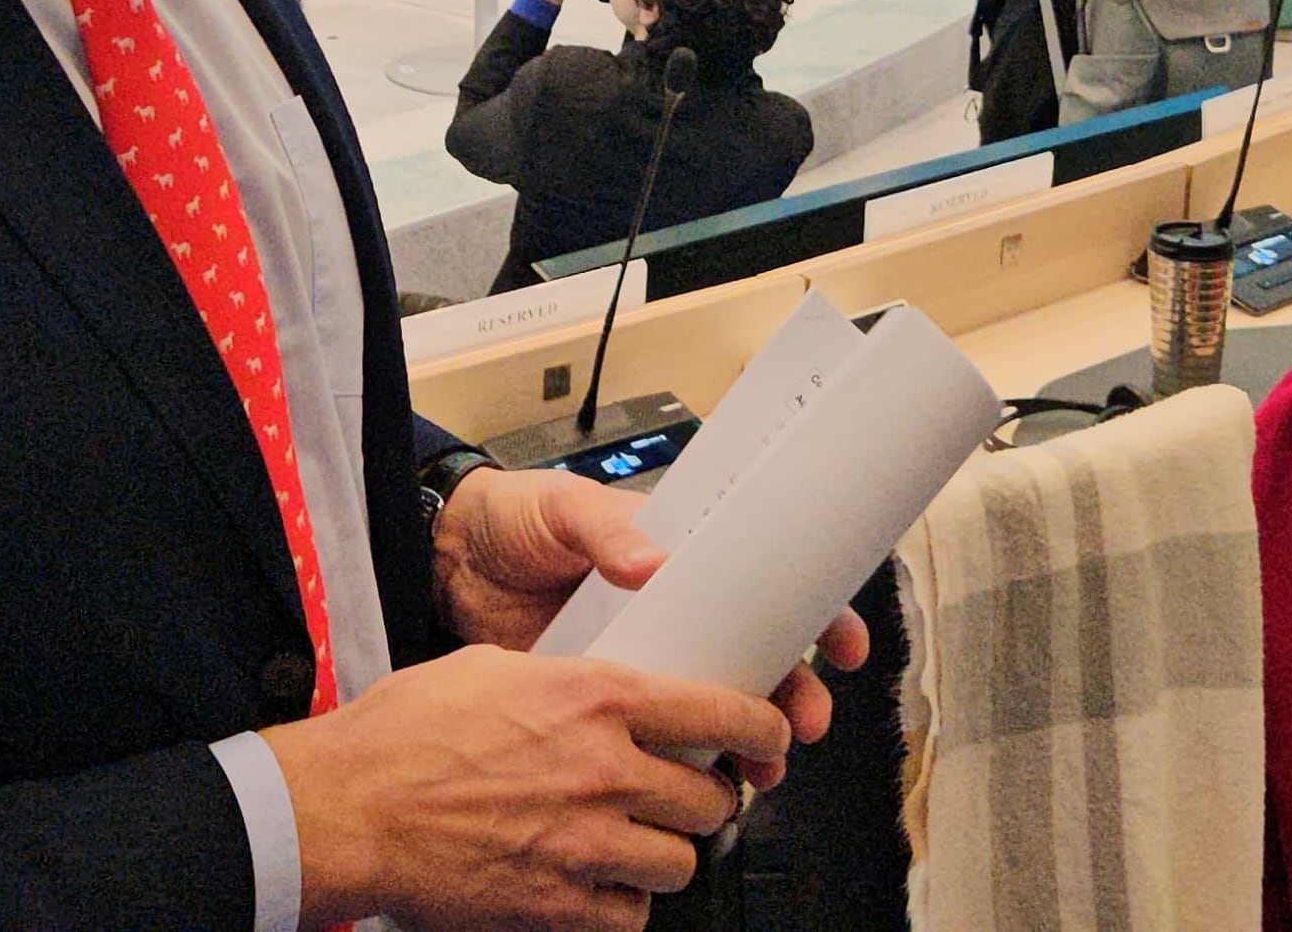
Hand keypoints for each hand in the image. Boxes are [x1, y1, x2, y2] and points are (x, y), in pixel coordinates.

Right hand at [267, 646, 784, 929]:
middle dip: (707, 799)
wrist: (344, 808)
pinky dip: (621, 906)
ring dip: (665, 855)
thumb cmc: (404, 733)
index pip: (724, 714)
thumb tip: (611, 692)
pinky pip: (629, 918)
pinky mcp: (555, 906)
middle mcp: (603, 771)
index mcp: (597, 698)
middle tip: (685, 795)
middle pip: (712, 799)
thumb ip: (571, 682)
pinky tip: (595, 886)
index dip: (764, 729)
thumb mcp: (497, 668)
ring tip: (635, 842)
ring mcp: (583, 845)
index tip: (770, 737)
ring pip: (680, 863)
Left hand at [435, 466, 872, 785]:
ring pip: (715, 706)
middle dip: (792, 694)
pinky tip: (701, 784)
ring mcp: (644, 658)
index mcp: (683, 556)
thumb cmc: (516, 518)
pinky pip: (658, 736)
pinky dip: (686, 761)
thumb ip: (604, 531)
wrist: (449, 560)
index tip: (843, 643)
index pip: (768, 582)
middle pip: (757, 657)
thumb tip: (650, 561)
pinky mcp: (606, 701)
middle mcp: (676, 610)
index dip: (816, 613)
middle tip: (802, 724)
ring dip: (748, 740)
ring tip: (761, 772)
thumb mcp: (565, 508)